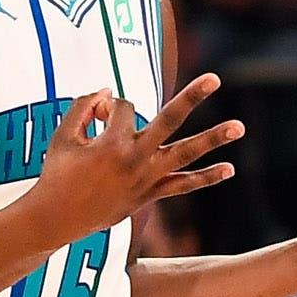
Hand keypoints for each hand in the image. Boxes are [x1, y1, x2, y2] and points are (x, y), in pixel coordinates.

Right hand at [32, 77, 242, 243]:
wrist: (56, 218)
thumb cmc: (56, 174)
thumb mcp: (63, 135)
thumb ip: (83, 106)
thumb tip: (108, 92)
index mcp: (112, 141)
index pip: (122, 107)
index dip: (107, 105)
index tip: (94, 115)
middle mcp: (135, 158)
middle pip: (169, 120)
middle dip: (192, 97)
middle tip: (215, 78)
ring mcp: (146, 178)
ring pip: (186, 154)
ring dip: (213, 139)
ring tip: (240, 126)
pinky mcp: (149, 195)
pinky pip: (183, 186)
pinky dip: (206, 178)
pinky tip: (229, 169)